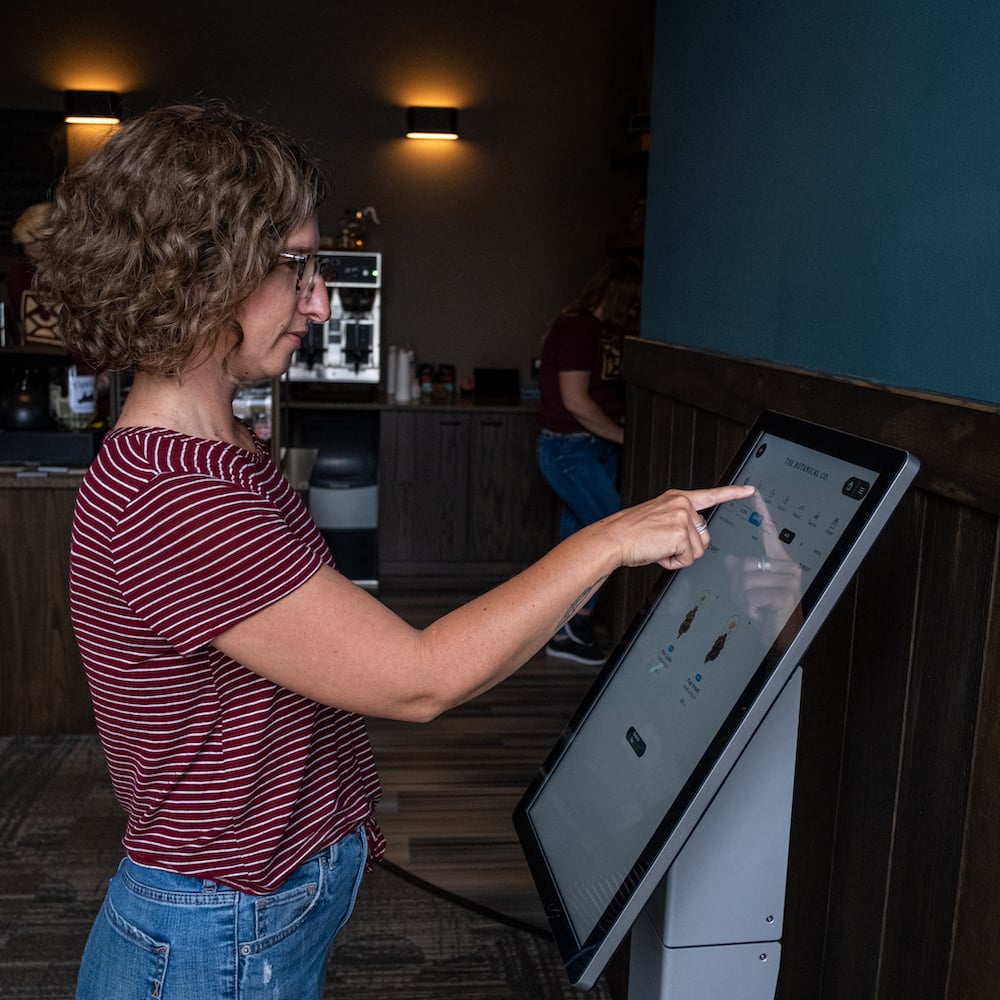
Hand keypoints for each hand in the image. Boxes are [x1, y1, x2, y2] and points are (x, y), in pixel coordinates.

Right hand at [602, 484, 756, 570]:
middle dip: (686, 547)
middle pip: (703, 536)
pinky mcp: (681, 534)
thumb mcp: (656, 520)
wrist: (612, 539)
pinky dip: (673, 562)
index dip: (732, 493)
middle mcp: (682, 504)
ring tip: (656, 547)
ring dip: (678, 555)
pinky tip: (658, 553)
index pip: (710, 495)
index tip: (749, 490)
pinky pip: (688, 559)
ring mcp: (682, 517)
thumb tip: (690, 541)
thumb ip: (677, 523)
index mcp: (676, 499)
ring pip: (697, 550)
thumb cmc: (628, 533)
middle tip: (662, 544)